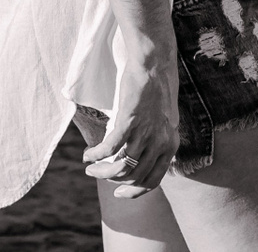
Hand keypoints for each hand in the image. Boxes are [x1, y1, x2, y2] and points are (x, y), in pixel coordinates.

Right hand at [83, 55, 178, 197]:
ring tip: (89, 167)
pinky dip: (96, 155)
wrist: (155, 65)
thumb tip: (139, 156)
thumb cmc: (156, 90)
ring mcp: (145, 133)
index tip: (118, 193)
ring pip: (121, 167)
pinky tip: (87, 155)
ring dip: (101, 171)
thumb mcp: (162, 121)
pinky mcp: (130, 121)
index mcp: (170, 146)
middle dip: (111, 179)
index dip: (134, 191)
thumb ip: (155, 140)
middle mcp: (160, 144)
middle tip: (96, 173)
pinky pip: (110, 148)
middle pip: (133, 176)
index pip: (153, 181)